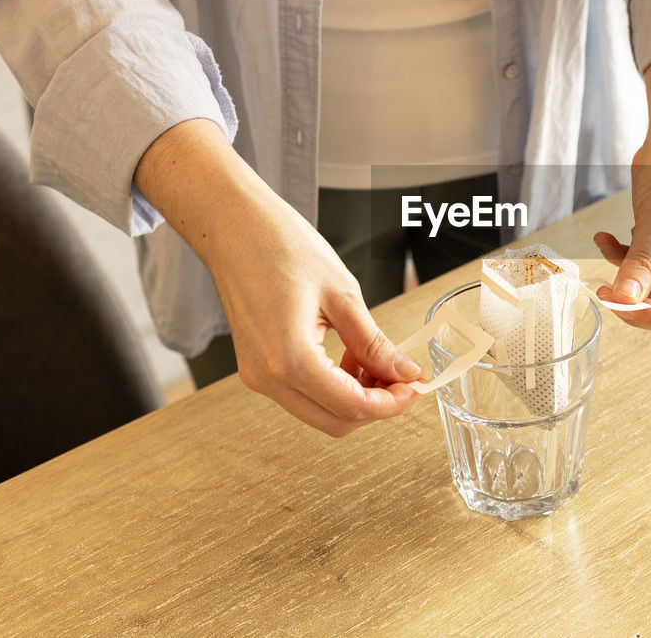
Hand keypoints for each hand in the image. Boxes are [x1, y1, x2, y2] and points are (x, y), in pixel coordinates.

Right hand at [135, 119, 419, 435]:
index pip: (352, 407)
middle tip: (403, 377)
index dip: (392, 403)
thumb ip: (375, 343)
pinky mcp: (257, 368)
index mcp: (290, 359)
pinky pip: (303, 394)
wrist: (234, 228)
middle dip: (376, 406)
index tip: (416, 386)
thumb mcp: (343, 295)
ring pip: (320, 412)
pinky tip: (350, 357)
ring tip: (376, 361)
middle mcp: (268, 377)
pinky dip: (333, 386)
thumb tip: (404, 372)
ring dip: (355, 397)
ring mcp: (258, 376)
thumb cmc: (280, 247)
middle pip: (336, 422)